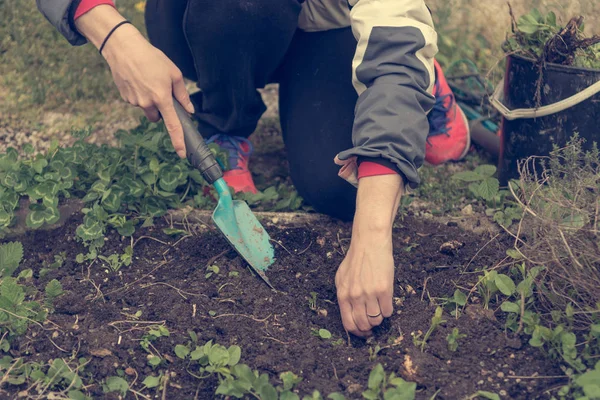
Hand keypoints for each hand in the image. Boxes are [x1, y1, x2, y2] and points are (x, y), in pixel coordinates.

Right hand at [75, 6, 193, 157]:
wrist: (123, 48)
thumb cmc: (152, 58)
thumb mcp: (174, 73)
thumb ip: (182, 95)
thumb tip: (189, 110)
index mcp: (162, 98)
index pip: (172, 125)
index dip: (178, 141)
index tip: (182, 154)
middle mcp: (147, 103)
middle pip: (157, 118)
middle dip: (161, 111)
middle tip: (160, 92)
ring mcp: (134, 102)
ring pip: (147, 110)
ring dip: (150, 102)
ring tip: (148, 81)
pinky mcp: (125, 98)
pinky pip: (137, 102)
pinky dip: (139, 95)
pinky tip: (138, 80)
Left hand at [335, 174, 403, 336]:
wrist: (369, 243)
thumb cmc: (356, 259)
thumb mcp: (341, 277)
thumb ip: (344, 295)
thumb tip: (349, 314)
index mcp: (343, 295)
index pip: (348, 324)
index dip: (357, 332)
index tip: (363, 332)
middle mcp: (355, 297)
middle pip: (363, 325)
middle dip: (369, 327)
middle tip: (374, 321)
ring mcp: (369, 294)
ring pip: (377, 319)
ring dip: (380, 317)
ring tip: (380, 306)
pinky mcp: (384, 290)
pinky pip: (388, 311)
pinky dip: (388, 309)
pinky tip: (386, 300)